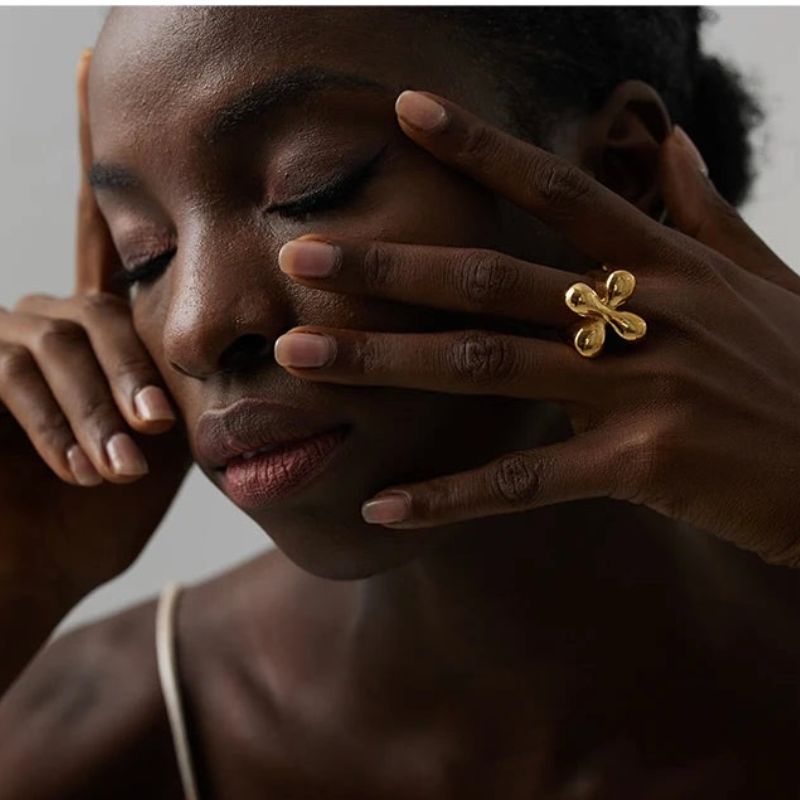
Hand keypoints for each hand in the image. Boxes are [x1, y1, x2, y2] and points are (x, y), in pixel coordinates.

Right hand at [0, 50, 190, 609]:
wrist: (26, 573)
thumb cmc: (101, 514)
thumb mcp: (169, 445)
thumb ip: (189, 383)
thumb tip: (254, 353)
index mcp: (103, 327)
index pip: (109, 232)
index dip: (104, 154)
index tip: (91, 62)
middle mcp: (49, 318)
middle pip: (102, 304)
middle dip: (131, 372)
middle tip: (151, 438)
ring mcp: (1, 340)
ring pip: (61, 335)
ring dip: (97, 407)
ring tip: (121, 470)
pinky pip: (16, 370)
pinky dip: (58, 424)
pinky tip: (84, 470)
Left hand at [272, 89, 799, 568]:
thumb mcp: (763, 272)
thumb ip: (704, 209)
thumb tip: (672, 140)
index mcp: (664, 262)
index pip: (556, 187)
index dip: (478, 146)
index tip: (403, 112)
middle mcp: (641, 314)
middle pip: (489, 280)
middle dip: (386, 268)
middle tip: (296, 258)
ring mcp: (640, 390)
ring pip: (487, 369)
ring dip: (385, 364)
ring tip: (300, 357)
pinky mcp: (643, 465)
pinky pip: (524, 483)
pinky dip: (449, 499)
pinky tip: (383, 508)